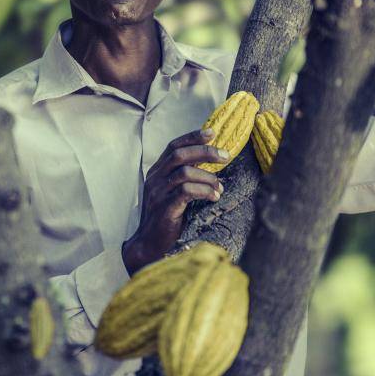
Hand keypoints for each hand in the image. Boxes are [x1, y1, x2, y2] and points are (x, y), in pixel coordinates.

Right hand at [121, 128, 228, 274]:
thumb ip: (184, 177)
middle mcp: (155, 179)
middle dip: (205, 152)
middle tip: (225, 156)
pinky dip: (204, 191)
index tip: (212, 132)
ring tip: (220, 187)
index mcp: (156, 172)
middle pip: (179, 155)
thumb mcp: (171, 192)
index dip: (192, 137)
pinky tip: (214, 197)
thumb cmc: (165, 217)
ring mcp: (158, 193)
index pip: (173, 146)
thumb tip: (209, 162)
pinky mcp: (165, 208)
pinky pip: (186, 192)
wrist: (149, 243)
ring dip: (208, 177)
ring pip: (184, 173)